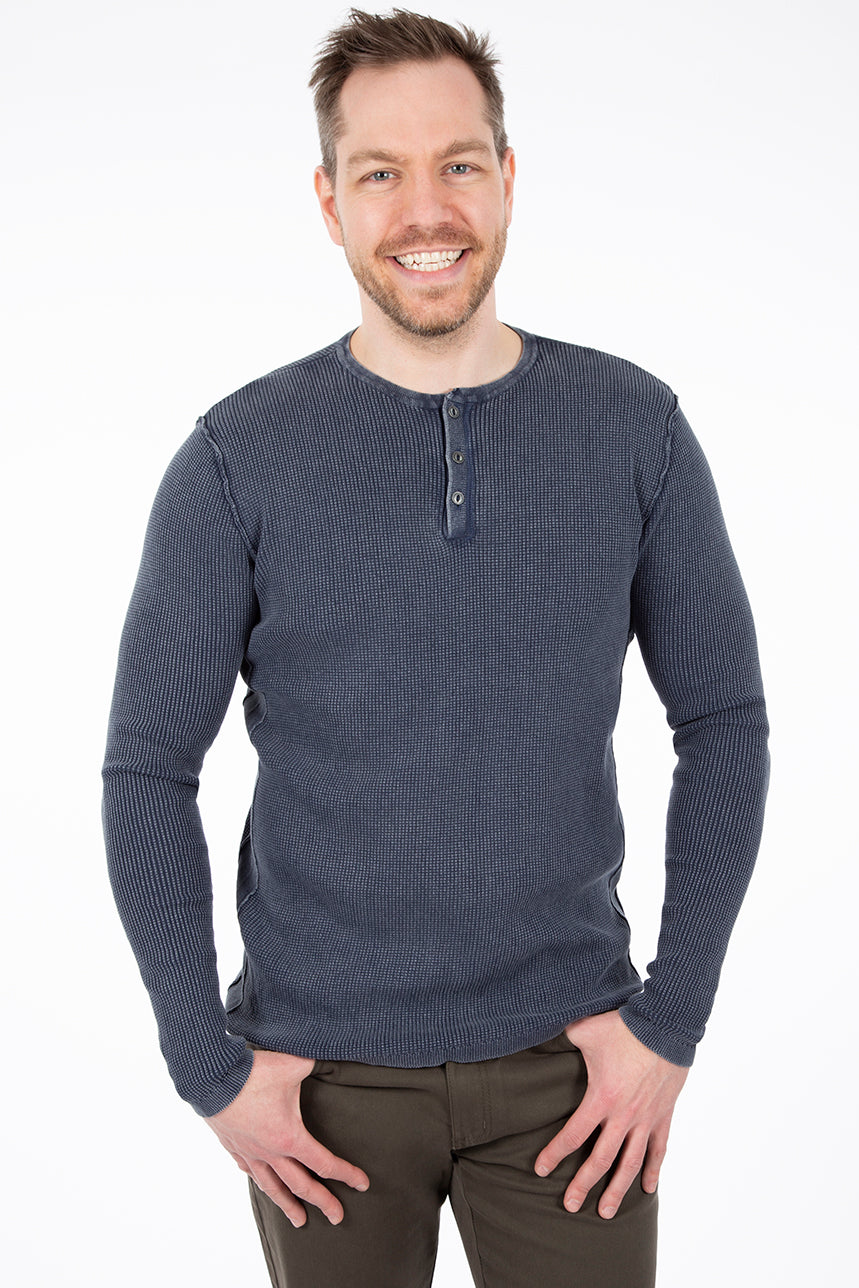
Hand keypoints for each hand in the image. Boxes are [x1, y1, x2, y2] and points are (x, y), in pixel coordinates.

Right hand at [206, 1049, 369, 1227]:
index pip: (324, 1163)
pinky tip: (264, 1185)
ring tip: (300, 1221)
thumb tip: (333, 1052)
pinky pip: (249, 1171)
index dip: (346, 1174)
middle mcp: (271, 1152)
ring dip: (288, 1205)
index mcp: (290, 1138)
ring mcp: (250, 1152)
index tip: (362, 1184)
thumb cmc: (254, 1073)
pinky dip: (261, 1182)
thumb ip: (318, 1063)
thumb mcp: (295, 1064)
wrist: (212, 1077)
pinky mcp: (233, 1146)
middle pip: (302, 1186)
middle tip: (337, 1217)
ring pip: (272, 1187)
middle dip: (323, 1202)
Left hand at [533, 1010, 687, 1218]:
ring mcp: (646, 1119)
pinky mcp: (664, 1115)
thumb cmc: (624, 1026)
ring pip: (630, 1164)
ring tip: (605, 1212)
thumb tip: (537, 1031)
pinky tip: (648, 1190)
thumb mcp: (585, 1029)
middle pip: (600, 1160)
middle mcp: (624, 1116)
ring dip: (617, 1190)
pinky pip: (659, 1150)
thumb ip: (561, 1037)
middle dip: (583, 1185)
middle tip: (569, 1206)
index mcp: (601, 1098)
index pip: (573, 1135)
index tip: (540, 1170)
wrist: (666, 1025)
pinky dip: (654, 1171)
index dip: (555, 1154)